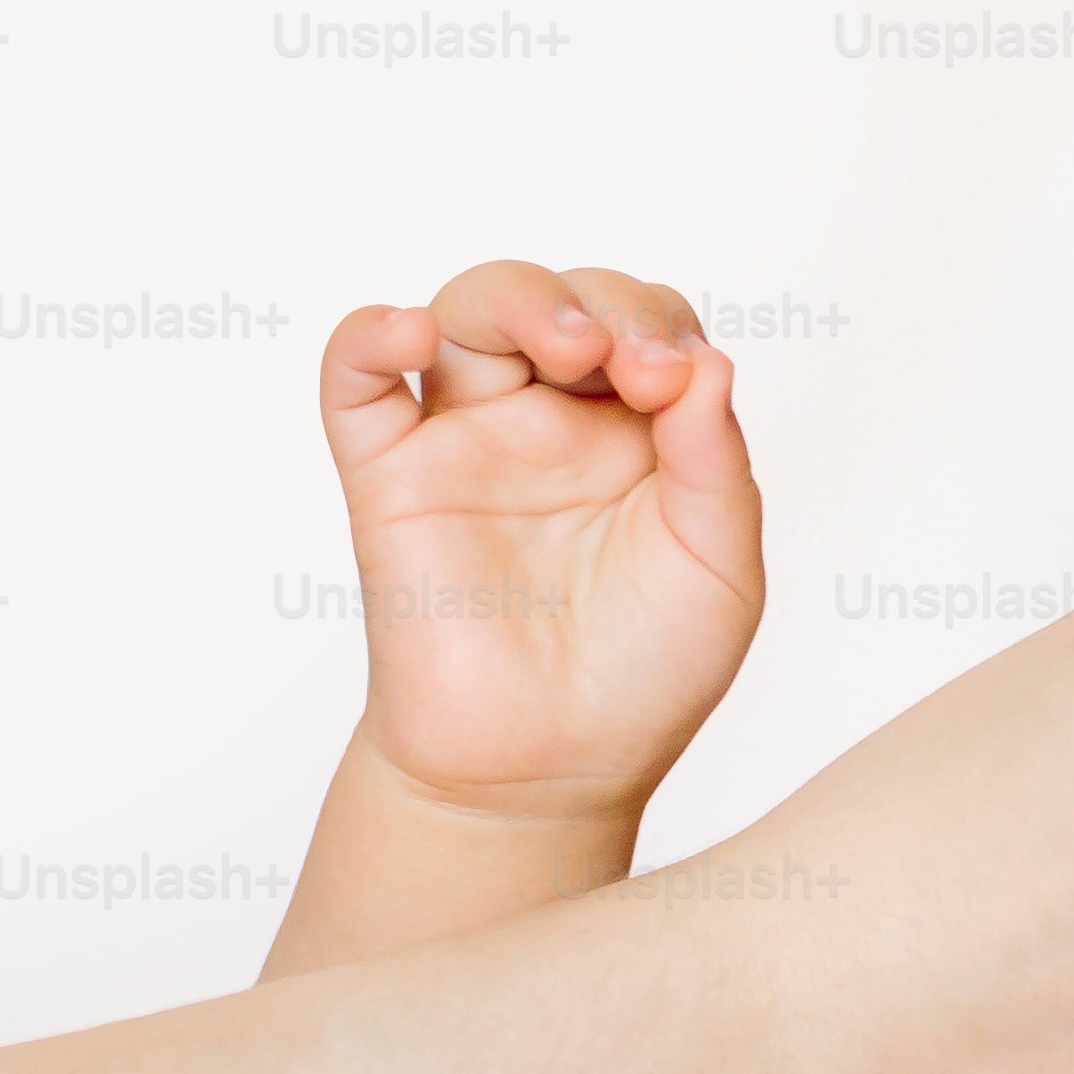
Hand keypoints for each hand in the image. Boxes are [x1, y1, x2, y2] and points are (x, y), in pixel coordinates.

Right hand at [318, 259, 762, 828]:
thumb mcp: (718, 569)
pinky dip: (369, 338)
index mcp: (635, 432)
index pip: (646, 324)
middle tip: (627, 365)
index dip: (663, 328)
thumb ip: (716, 464)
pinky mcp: (392, 480)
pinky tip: (410, 333)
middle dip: (601, 305)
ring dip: (517, 301)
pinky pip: (355, 384)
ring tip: (564, 347)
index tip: (676, 385)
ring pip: (465, 313)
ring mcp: (466, 442)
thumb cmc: (640, 676)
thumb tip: (707, 363)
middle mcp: (549, 421)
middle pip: (559, 300)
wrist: (546, 774)